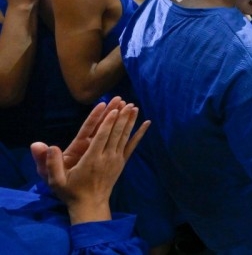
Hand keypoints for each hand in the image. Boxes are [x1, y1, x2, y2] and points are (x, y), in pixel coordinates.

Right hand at [31, 100, 149, 224]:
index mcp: (91, 160)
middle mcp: (106, 158)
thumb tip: (48, 146)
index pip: (101, 137)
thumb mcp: (56, 181)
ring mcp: (116, 160)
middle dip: (120, 117)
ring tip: (134, 107)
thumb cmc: (71, 192)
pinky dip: (139, 134)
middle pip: (115, 134)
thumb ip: (51, 164)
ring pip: (124, 137)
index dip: (108, 123)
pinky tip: (147, 123)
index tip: (113, 109)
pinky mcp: (122, 163)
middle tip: (125, 102)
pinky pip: (132, 146)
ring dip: (129, 121)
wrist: (90, 206)